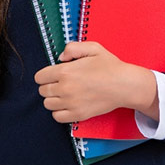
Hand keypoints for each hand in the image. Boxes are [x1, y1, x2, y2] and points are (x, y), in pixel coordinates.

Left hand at [34, 41, 157, 122]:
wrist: (124, 85)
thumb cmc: (110, 67)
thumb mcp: (92, 48)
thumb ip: (72, 48)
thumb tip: (60, 57)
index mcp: (66, 71)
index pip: (39, 77)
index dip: (44, 74)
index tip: (52, 74)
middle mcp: (65, 88)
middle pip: (42, 91)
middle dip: (48, 85)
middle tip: (60, 83)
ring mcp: (71, 103)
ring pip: (47, 104)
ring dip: (53, 98)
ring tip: (63, 93)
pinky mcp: (78, 115)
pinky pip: (57, 117)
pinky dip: (59, 111)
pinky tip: (66, 104)